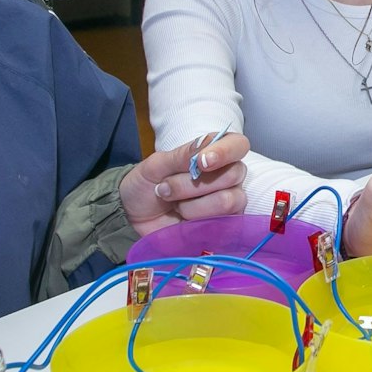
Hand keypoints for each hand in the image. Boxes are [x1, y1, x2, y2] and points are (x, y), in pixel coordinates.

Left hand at [120, 132, 250, 231]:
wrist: (133, 217)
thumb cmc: (146, 184)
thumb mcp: (156, 165)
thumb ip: (181, 155)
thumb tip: (204, 145)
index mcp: (215, 155)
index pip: (238, 145)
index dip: (225, 151)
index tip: (202, 161)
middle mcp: (228, 177)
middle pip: (233, 175)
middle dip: (192, 183)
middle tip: (166, 188)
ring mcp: (228, 203)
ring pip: (226, 200)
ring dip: (191, 205)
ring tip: (173, 205)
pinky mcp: (223, 226)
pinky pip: (222, 223)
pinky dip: (195, 220)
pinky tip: (182, 219)